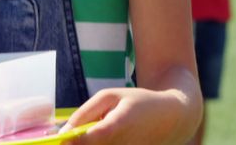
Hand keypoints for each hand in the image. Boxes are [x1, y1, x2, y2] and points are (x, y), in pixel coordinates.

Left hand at [62, 87, 200, 144]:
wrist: (172, 118)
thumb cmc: (139, 103)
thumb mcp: (111, 96)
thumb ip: (85, 112)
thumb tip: (64, 131)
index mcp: (119, 123)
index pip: (90, 139)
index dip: (72, 140)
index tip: (64, 137)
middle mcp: (123, 144)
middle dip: (78, 144)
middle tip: (75, 137)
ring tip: (99, 134)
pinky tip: (109, 140)